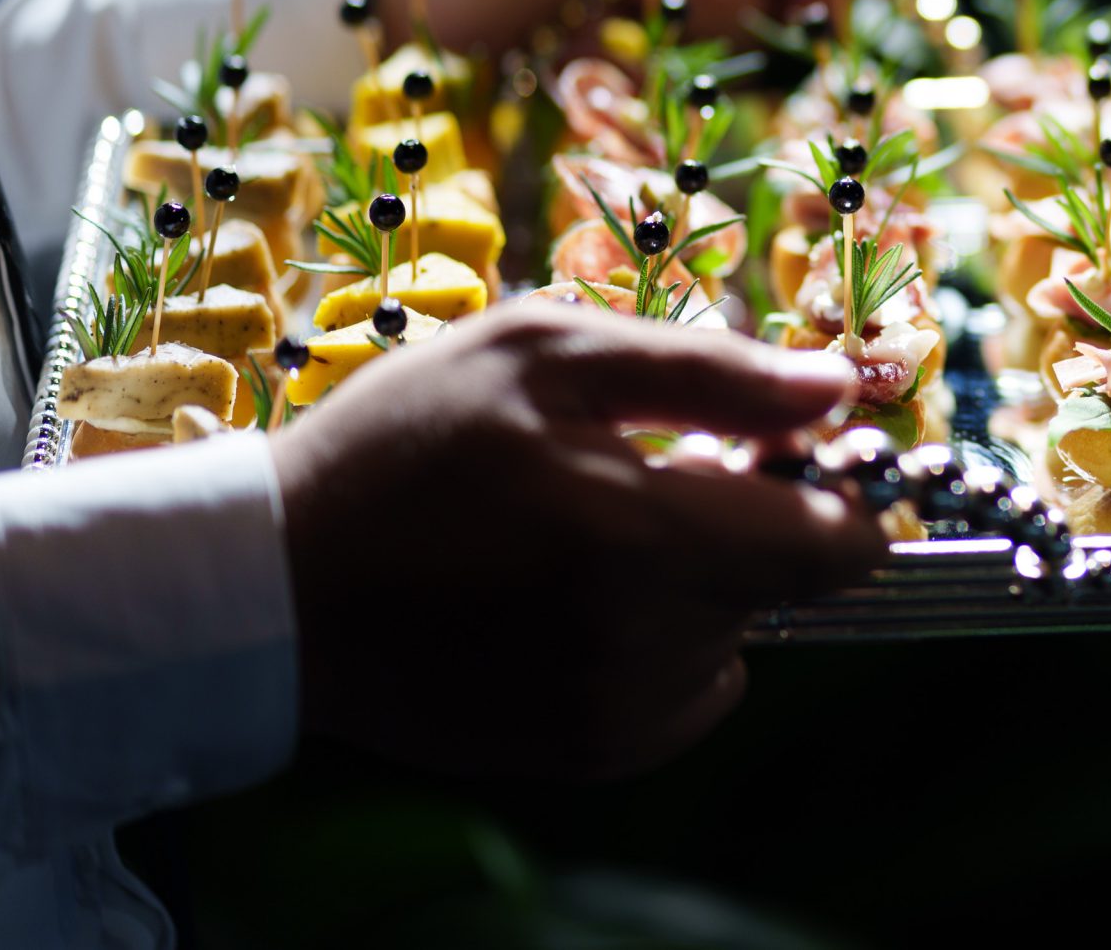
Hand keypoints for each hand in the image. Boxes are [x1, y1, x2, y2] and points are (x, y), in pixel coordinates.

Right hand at [269, 303, 885, 778]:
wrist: (272, 586)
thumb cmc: (406, 445)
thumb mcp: (546, 353)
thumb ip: (712, 373)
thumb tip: (838, 388)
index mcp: (642, 536)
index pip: (838, 545)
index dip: (830, 490)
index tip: (776, 454)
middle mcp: (643, 644)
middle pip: (786, 583)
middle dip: (747, 521)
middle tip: (645, 473)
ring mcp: (616, 714)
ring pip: (735, 633)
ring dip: (698, 581)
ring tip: (589, 533)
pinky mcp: (589, 756)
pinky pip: (686, 690)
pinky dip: (660, 641)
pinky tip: (572, 597)